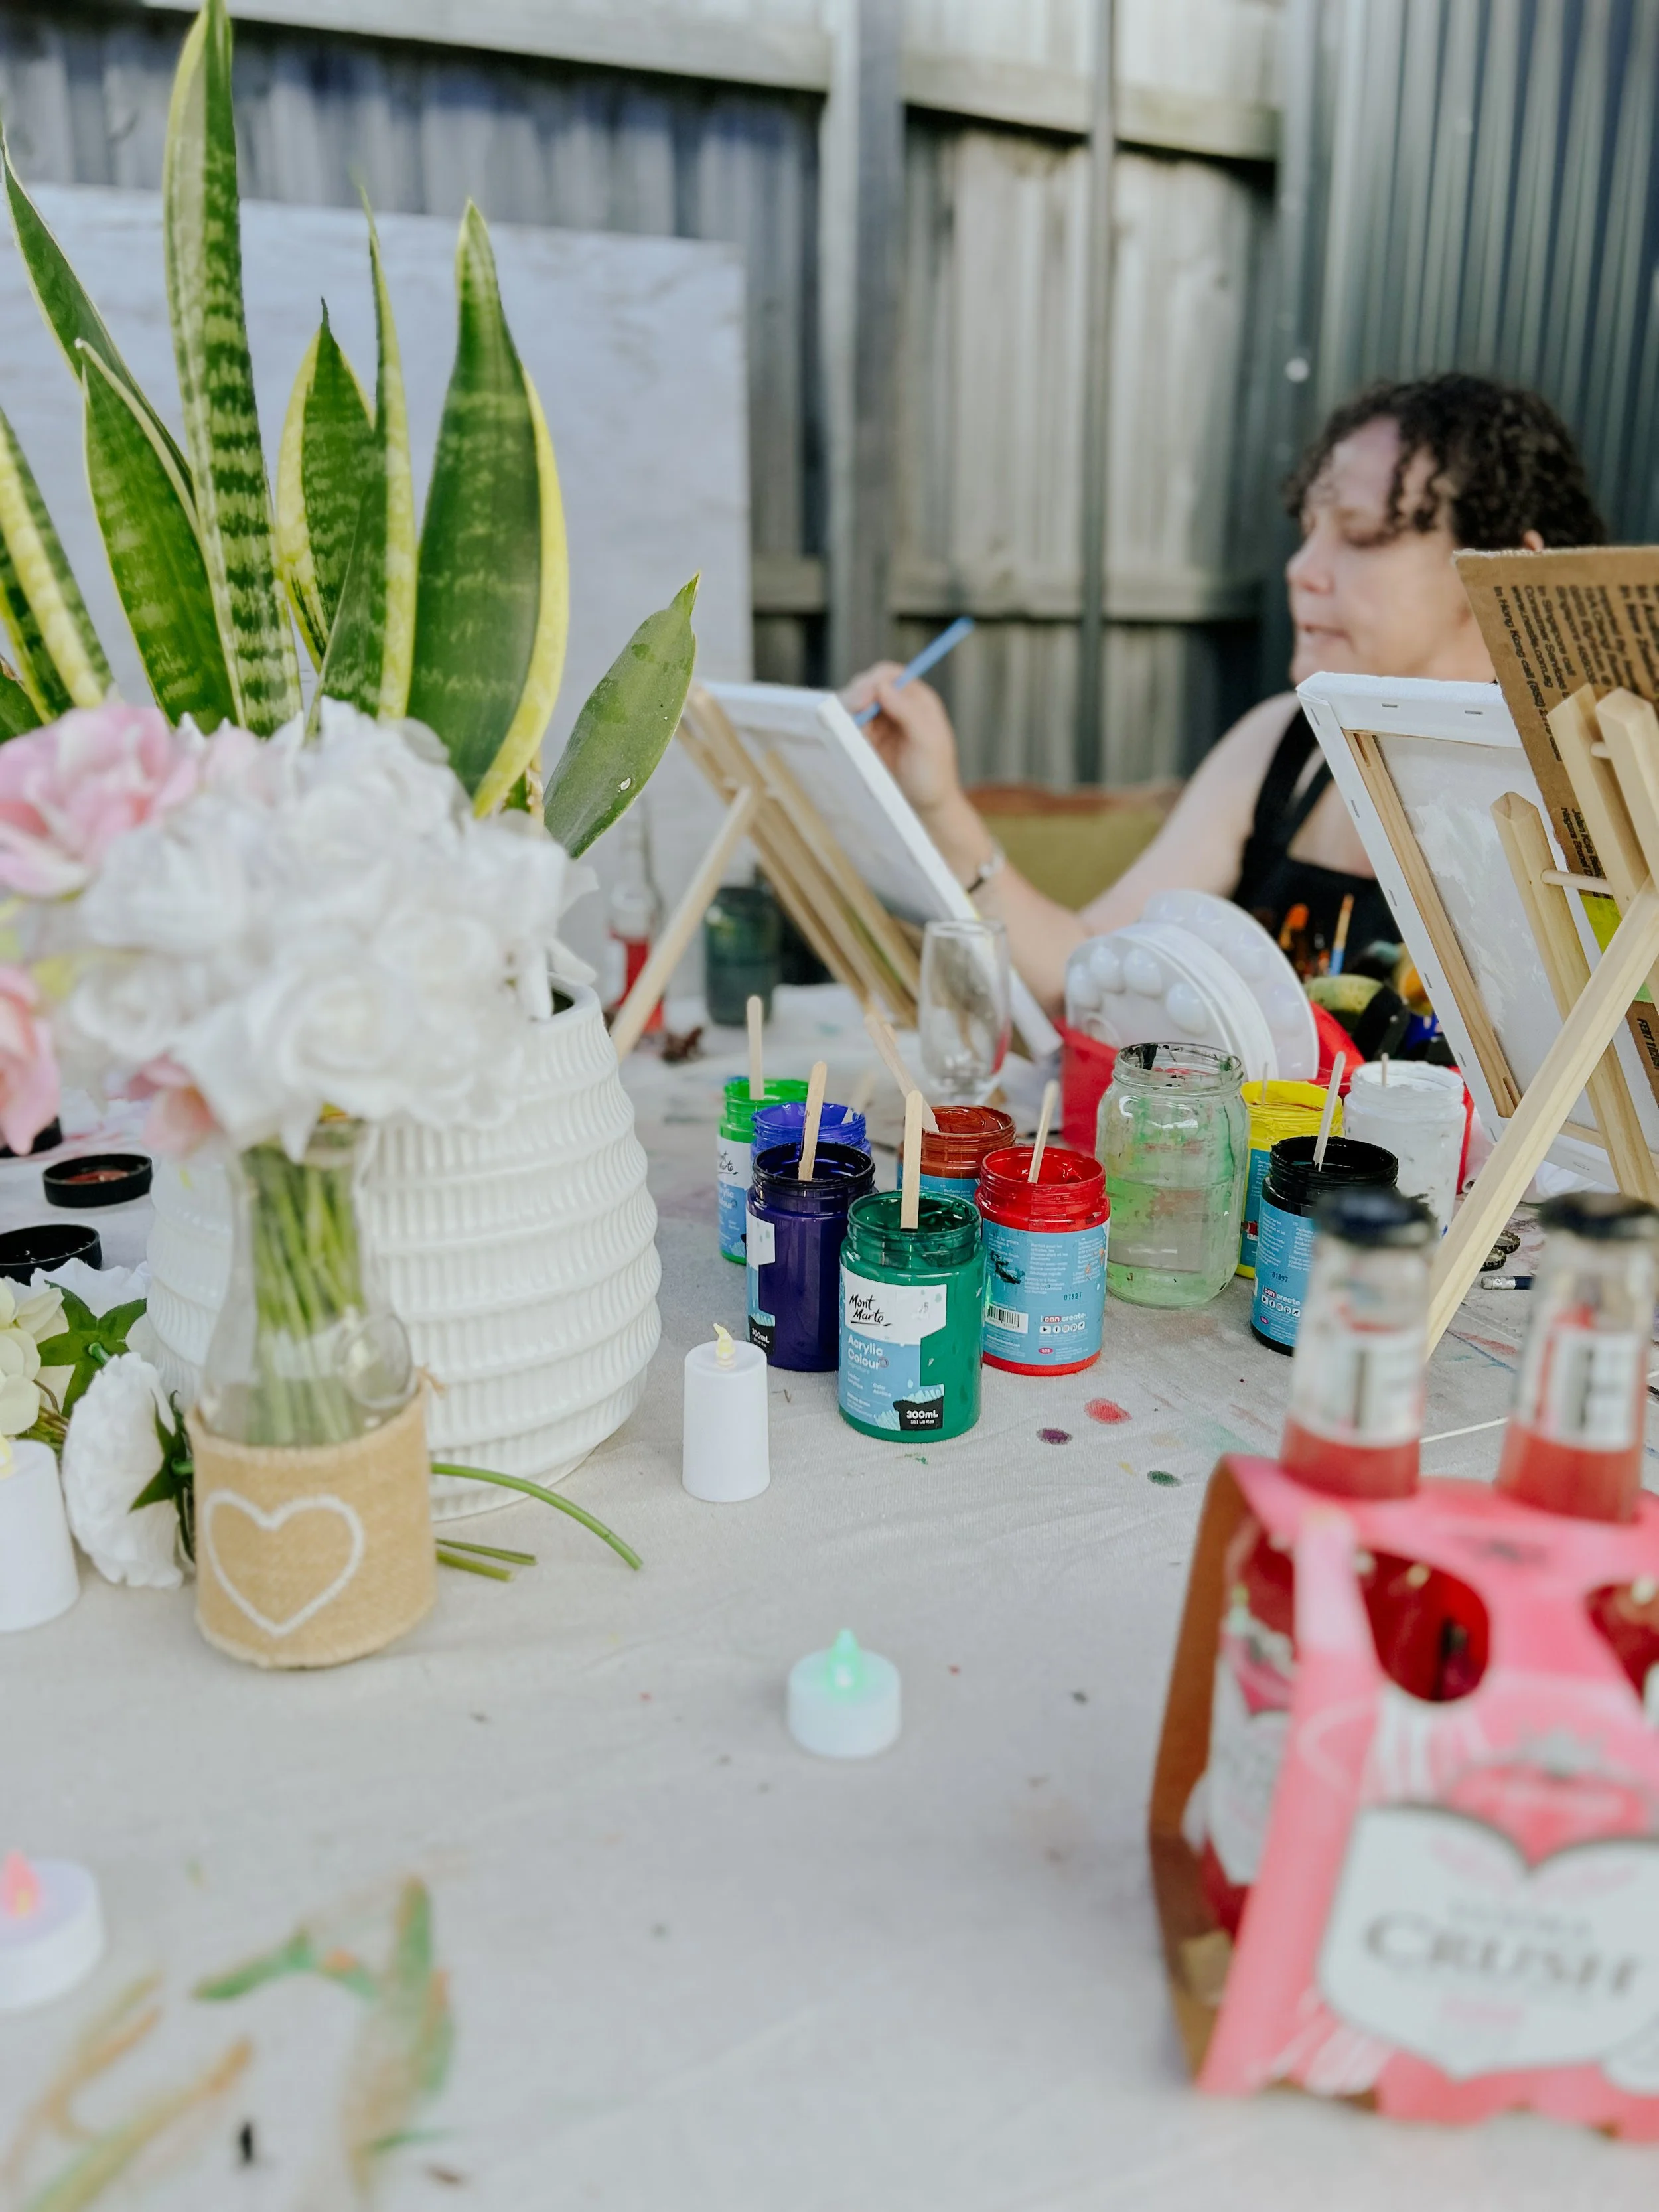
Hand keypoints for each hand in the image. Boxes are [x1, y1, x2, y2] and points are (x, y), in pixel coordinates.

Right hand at [841, 664, 963, 818]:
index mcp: (917, 700)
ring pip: (854, 707)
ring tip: (858, 740)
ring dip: (849, 718)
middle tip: (853, 722)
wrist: (927, 809)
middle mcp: (897, 706)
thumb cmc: (934, 776)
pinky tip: (853, 747)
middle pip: (866, 687)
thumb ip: (909, 711)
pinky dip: (845, 733)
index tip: (861, 701)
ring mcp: (881, 723)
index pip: (888, 675)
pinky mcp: (868, 741)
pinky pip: (849, 728)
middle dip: (855, 700)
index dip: (871, 682)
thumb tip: (883, 685)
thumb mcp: (928, 743)